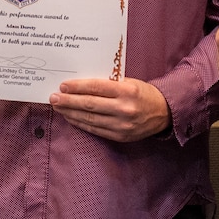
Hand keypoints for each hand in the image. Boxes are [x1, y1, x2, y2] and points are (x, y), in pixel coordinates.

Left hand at [49, 77, 170, 141]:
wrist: (164, 113)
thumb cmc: (143, 93)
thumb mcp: (129, 82)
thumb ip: (108, 84)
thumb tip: (80, 85)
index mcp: (127, 91)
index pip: (96, 87)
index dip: (77, 87)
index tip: (63, 85)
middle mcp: (124, 109)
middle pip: (89, 104)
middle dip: (68, 101)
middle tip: (53, 98)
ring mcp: (122, 125)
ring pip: (89, 119)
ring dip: (70, 113)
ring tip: (58, 107)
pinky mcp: (120, 136)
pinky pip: (95, 129)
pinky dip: (80, 123)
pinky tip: (71, 118)